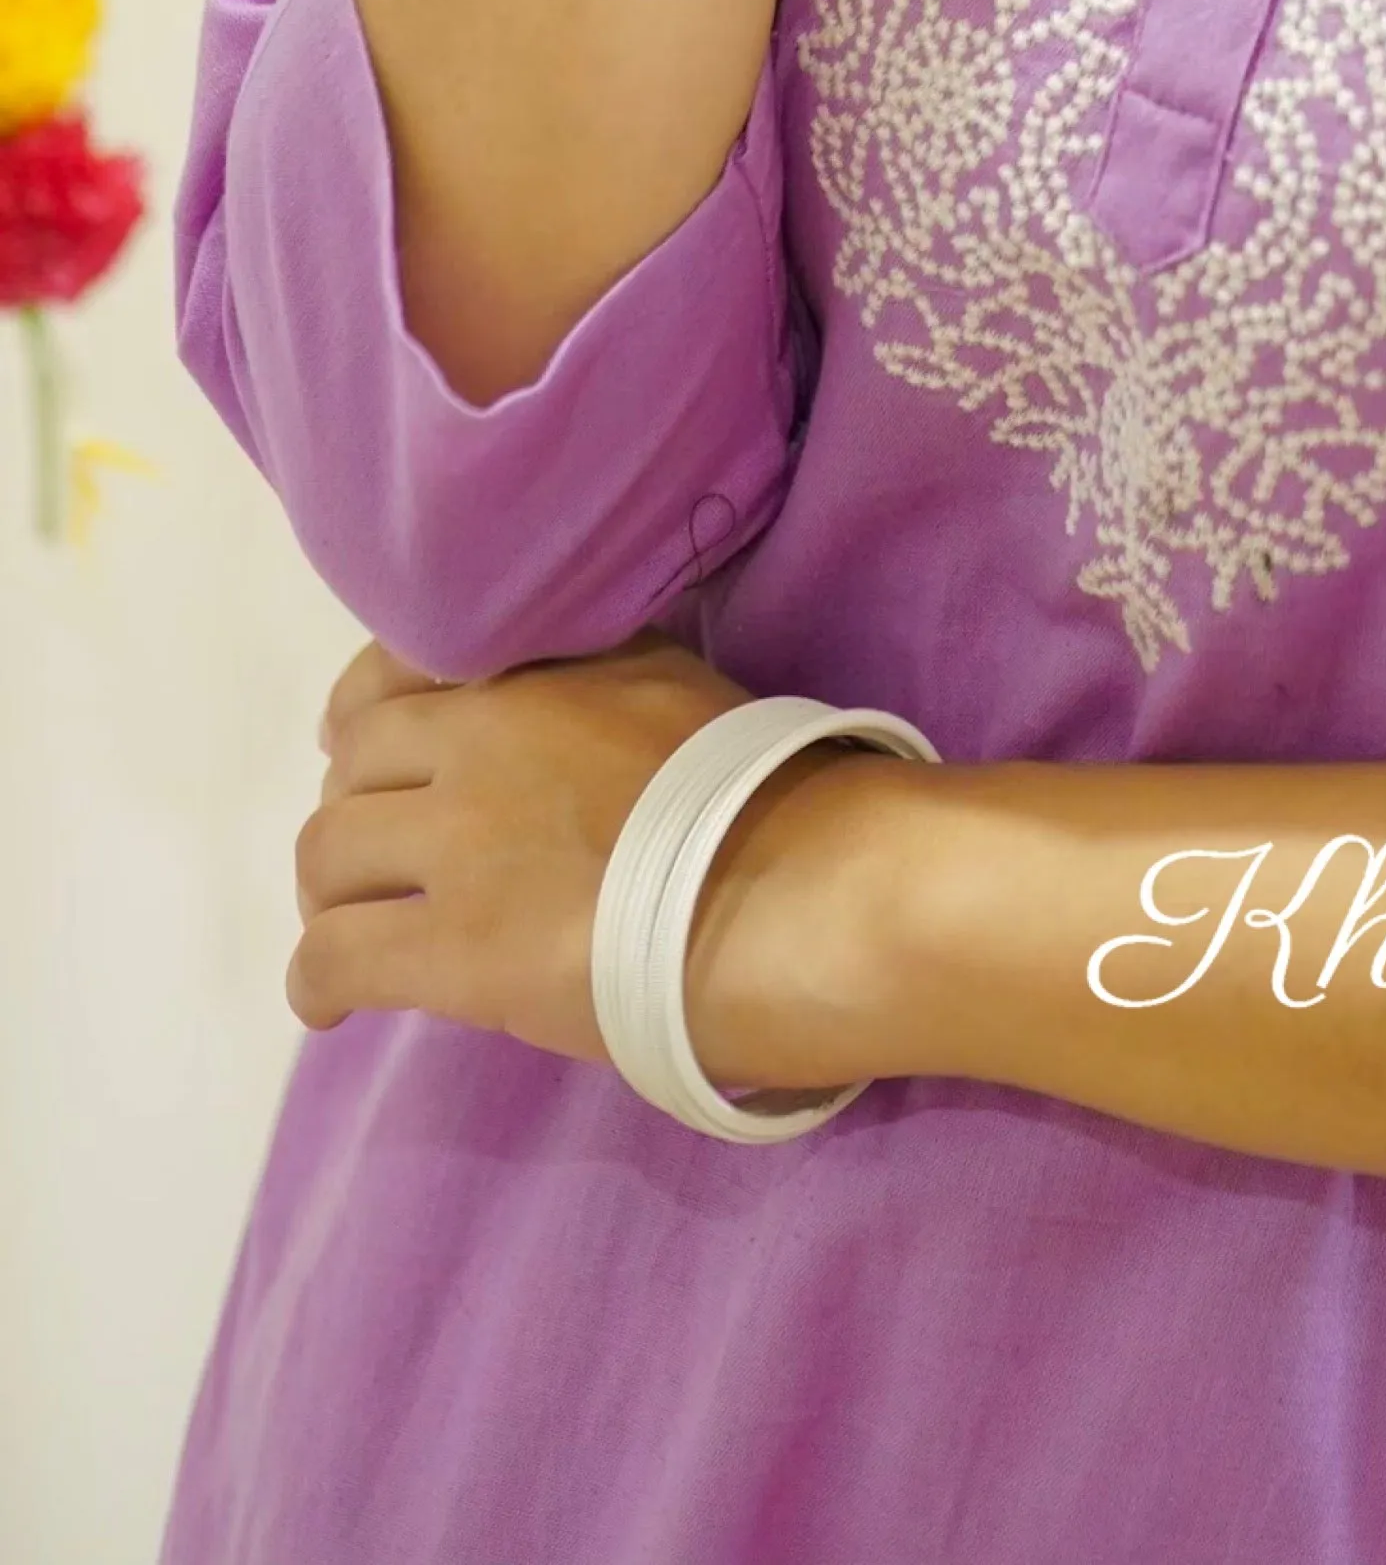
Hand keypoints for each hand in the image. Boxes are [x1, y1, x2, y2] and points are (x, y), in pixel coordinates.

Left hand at [290, 632, 758, 1069]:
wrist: (781, 896)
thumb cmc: (758, 794)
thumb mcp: (671, 683)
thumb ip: (595, 673)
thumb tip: (557, 689)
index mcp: (534, 674)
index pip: (397, 669)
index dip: (362, 714)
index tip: (360, 746)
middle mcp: (480, 741)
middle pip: (352, 766)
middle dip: (352, 808)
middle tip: (375, 859)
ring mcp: (458, 844)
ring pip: (327, 853)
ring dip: (329, 892)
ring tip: (352, 927)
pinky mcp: (450, 946)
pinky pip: (334, 956)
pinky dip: (315, 983)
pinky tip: (328, 1005)